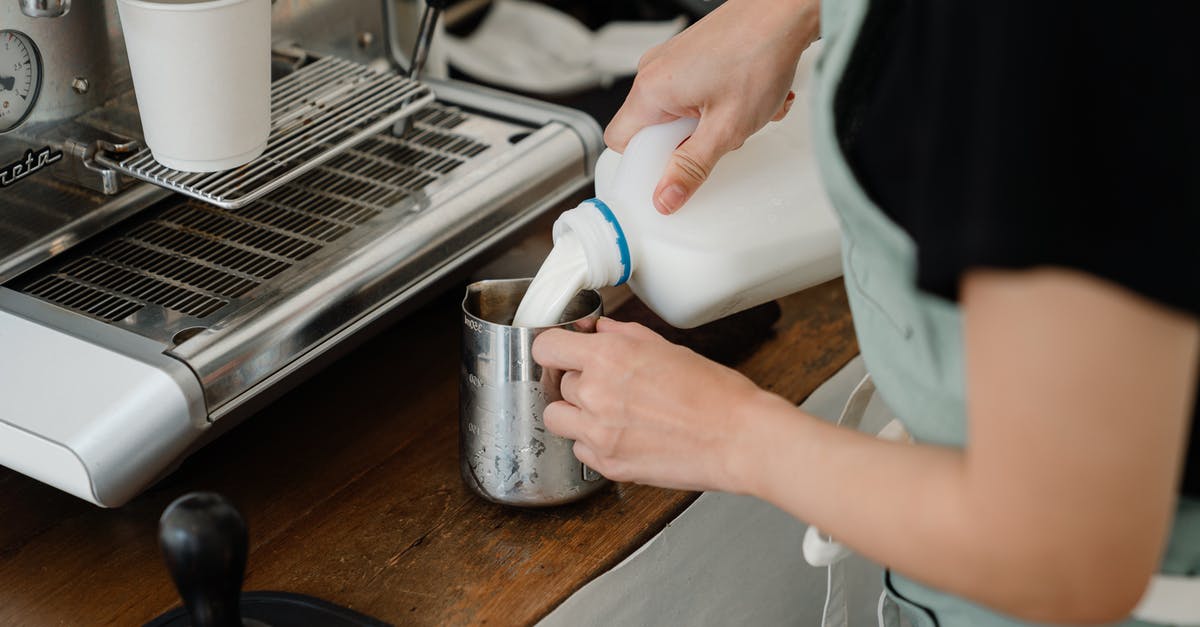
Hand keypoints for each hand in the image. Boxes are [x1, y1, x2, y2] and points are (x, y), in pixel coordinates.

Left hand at [531, 317, 768, 491]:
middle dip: (576, 381)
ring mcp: (599, 432)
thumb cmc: (714, 394)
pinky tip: (622, 434)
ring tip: (607, 412)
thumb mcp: (667, 348)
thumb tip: (600, 330)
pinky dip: (592, 442)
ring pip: (557, 418)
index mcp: (610, 356)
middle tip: (606, 385)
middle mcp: (597, 392)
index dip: (554, 349)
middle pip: (556, 383)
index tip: (562, 353)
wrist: (738, 438)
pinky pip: (579, 449)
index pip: (546, 347)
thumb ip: (624, 336)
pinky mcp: (608, 464)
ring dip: (575, 413)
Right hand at [605, 0, 818, 213]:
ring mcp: (672, 60)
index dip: (644, 163)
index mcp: (651, 90)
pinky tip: (746, 98)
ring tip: (740, 114)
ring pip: (678, 112)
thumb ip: (692, 167)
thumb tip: (666, 197)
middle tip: (716, 140)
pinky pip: (693, 93)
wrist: (785, 12)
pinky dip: (719, 103)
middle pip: (653, 128)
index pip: (620, 141)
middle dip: (688, 142)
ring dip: (710, 124)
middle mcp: (654, 71)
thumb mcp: (726, 129)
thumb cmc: (759, 55)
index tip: (669, 174)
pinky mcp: (691, 54)